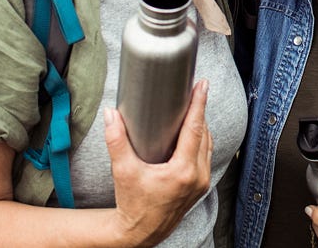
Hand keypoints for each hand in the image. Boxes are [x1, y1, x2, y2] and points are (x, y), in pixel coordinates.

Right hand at [106, 79, 212, 246]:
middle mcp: (197, 176)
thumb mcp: (123, 171)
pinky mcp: (200, 186)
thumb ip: (116, 141)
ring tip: (194, 107)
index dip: (199, 104)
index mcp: (183, 171)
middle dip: (200, 111)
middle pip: (204, 134)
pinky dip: (201, 141)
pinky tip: (194, 132)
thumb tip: (110, 114)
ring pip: (208, 145)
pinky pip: (206, 157)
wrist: (139, 232)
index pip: (195, 129)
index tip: (202, 85)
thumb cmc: (132, 203)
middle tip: (195, 90)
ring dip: (202, 126)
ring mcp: (201, 183)